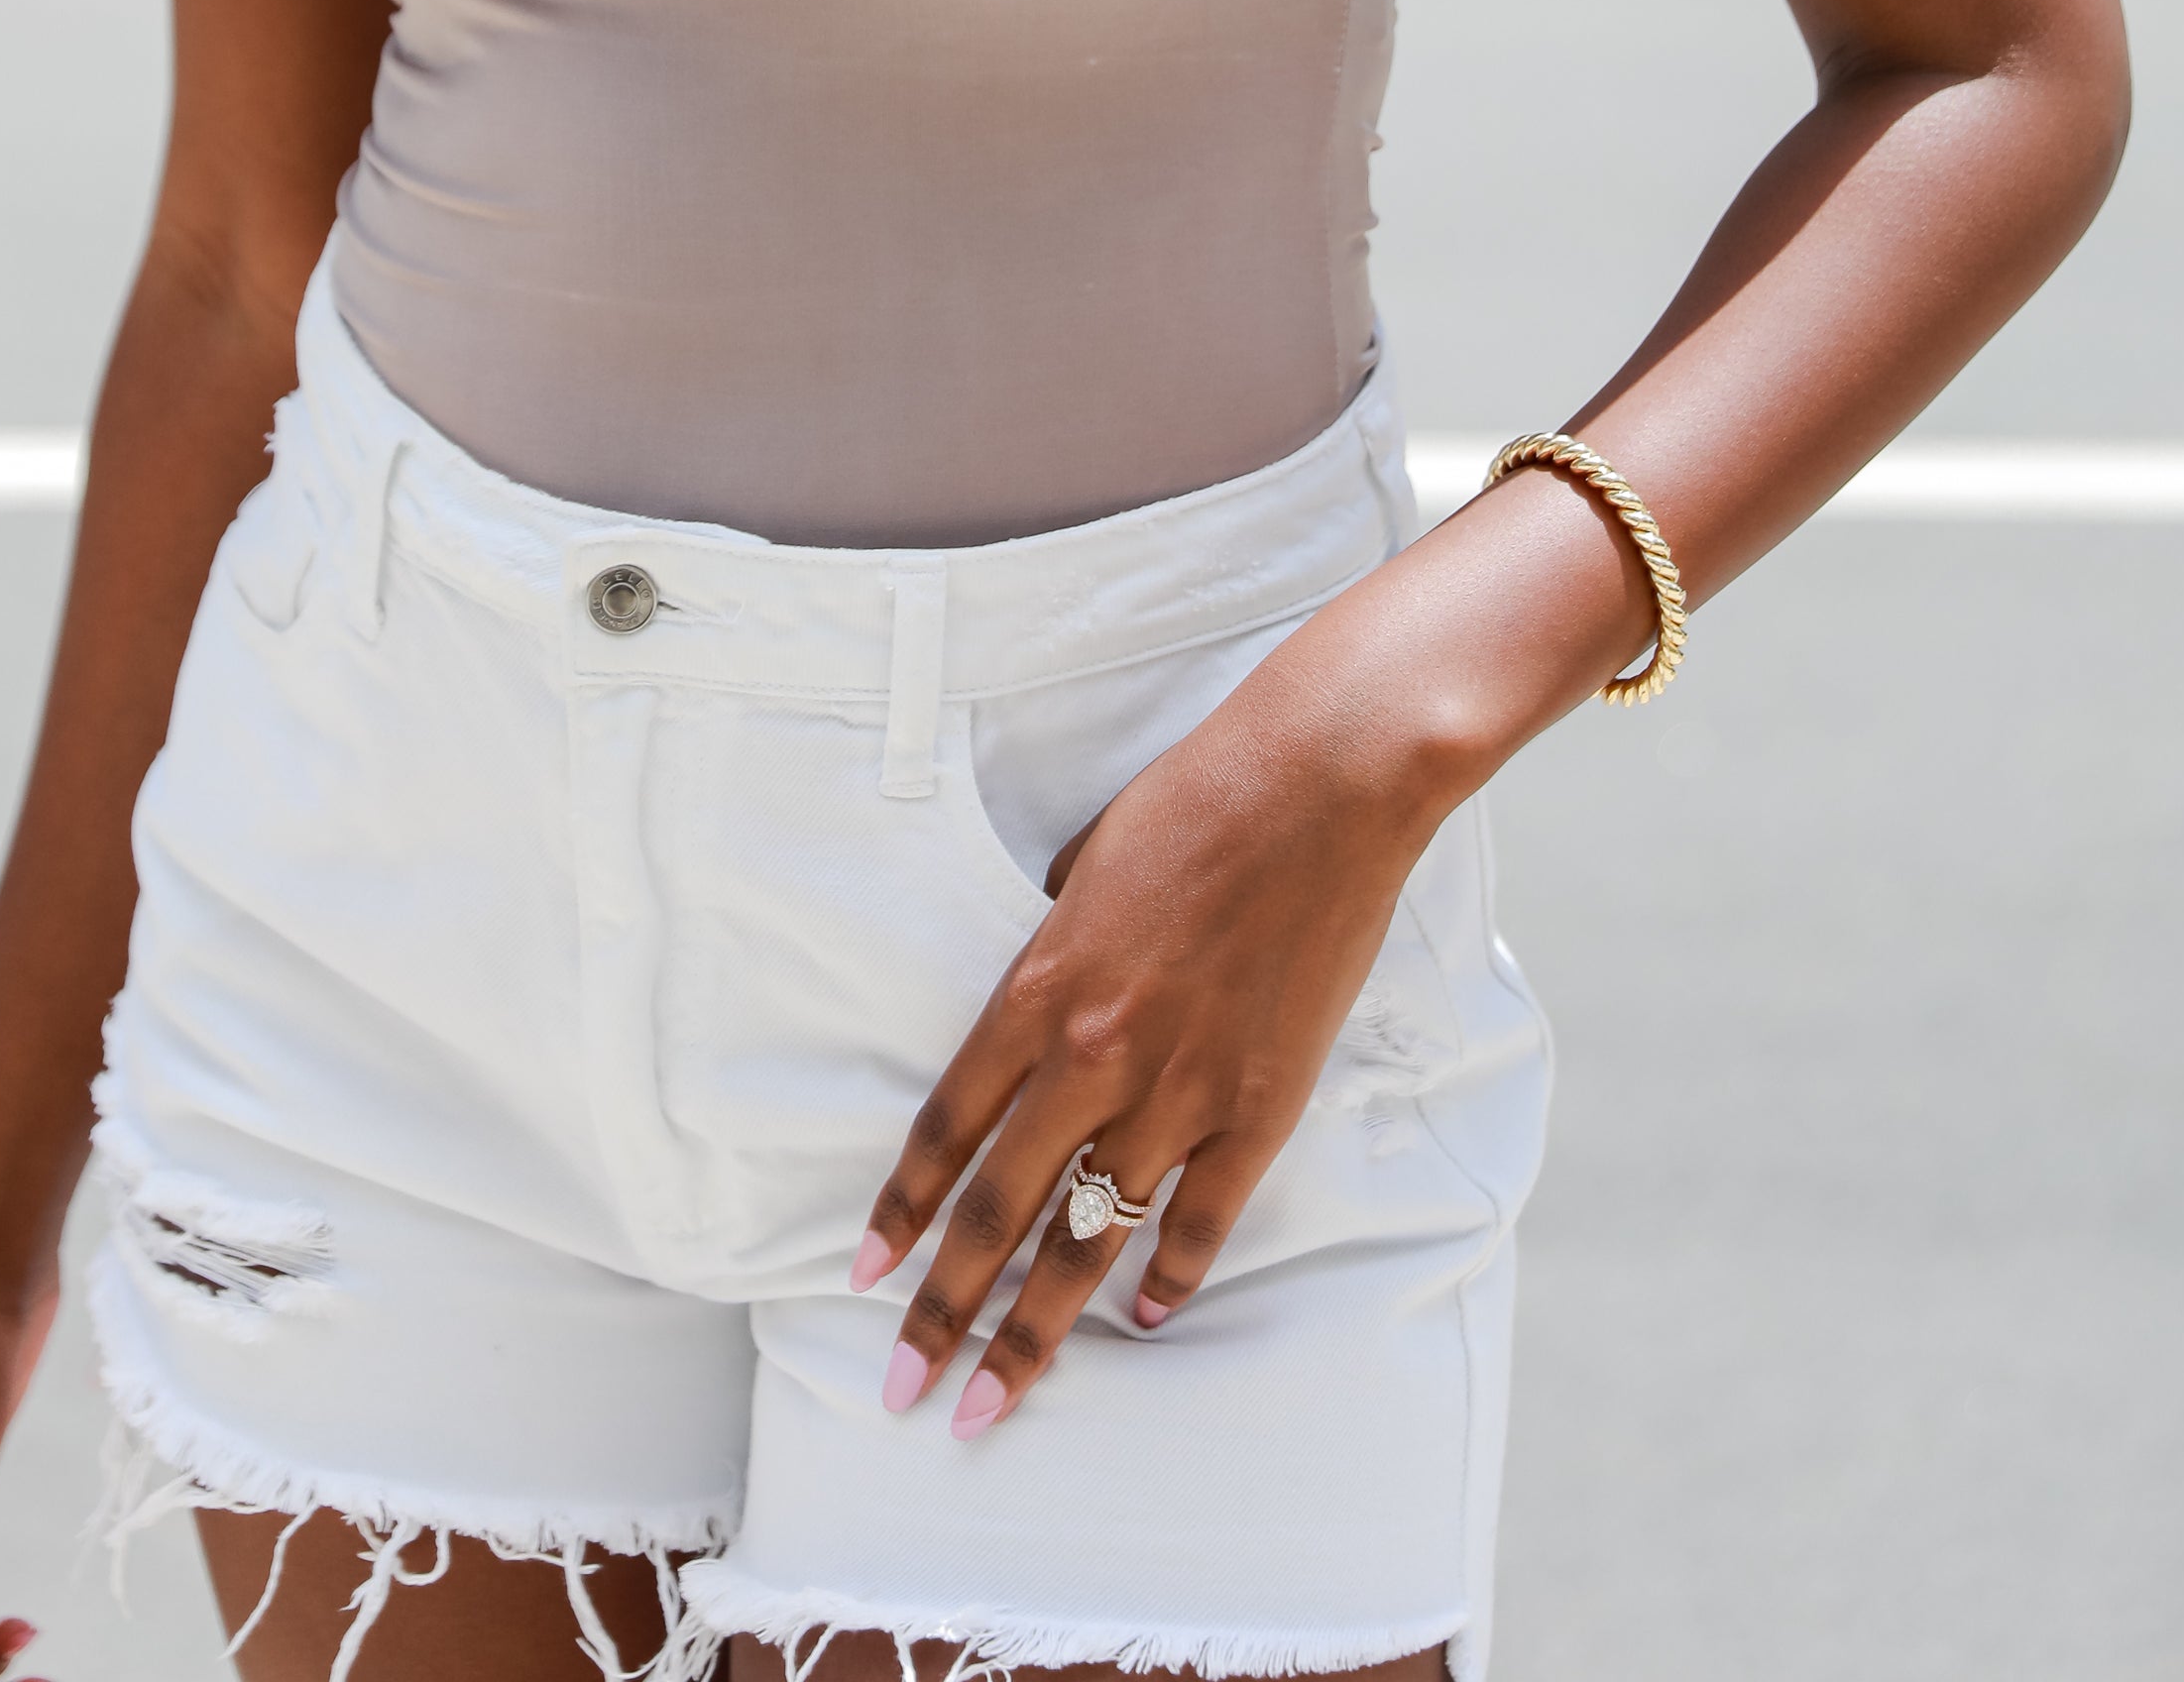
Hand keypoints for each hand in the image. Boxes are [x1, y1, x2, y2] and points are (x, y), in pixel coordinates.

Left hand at [848, 612, 1459, 1434]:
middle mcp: (1097, 1054)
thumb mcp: (1084, 865)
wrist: (1320, 784)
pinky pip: (1202, 1216)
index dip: (901, 1208)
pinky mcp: (1262, 1102)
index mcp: (1039, 987)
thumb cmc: (1196, 799)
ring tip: (993, 1399)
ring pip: (1090, 1237)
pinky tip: (1142, 1316)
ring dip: (1039, 1329)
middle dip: (946, 1310)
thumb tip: (1041, 1000)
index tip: (863, 1275)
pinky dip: (1168, 1275)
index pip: (947, 1127)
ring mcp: (1183, 1087)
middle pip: (1001, 1210)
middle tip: (906, 1391)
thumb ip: (1052, 947)